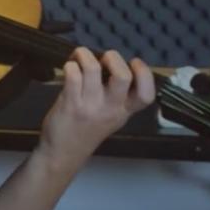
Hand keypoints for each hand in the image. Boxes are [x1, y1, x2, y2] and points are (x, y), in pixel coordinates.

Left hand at [39, 47, 155, 170]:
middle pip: (123, 76)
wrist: (63, 153)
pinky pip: (72, 75)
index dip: (145, 74)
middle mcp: (110, 108)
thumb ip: (116, 97)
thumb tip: (112, 65)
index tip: (134, 63)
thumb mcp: (110, 117)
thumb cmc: (85, 131)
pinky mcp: (70, 103)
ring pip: (92, 69)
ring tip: (80, 58)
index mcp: (124, 111)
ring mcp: (90, 105)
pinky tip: (69, 68)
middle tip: (102, 60)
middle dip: (113, 58)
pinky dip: (70, 65)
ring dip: (85, 55)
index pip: (146, 94)